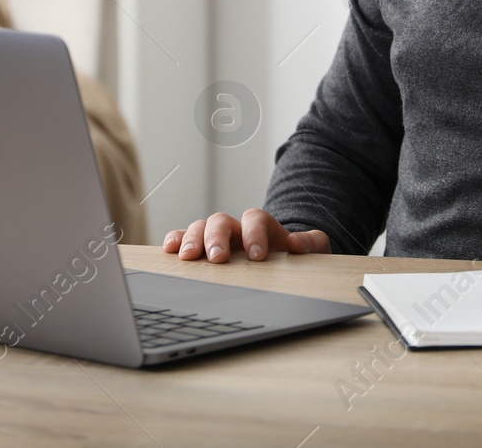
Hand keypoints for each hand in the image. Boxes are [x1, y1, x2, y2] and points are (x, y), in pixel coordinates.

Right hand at [161, 207, 331, 261]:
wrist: (280, 263)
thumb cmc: (294, 258)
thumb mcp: (311, 250)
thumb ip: (310, 243)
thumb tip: (295, 244)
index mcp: (262, 226)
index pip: (255, 218)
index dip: (254, 233)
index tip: (256, 255)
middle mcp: (236, 229)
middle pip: (221, 220)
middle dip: (217, 238)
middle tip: (218, 258)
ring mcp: (217, 237)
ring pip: (200, 228)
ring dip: (193, 240)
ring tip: (189, 257)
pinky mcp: (202, 249)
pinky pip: (184, 239)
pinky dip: (176, 241)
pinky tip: (170, 250)